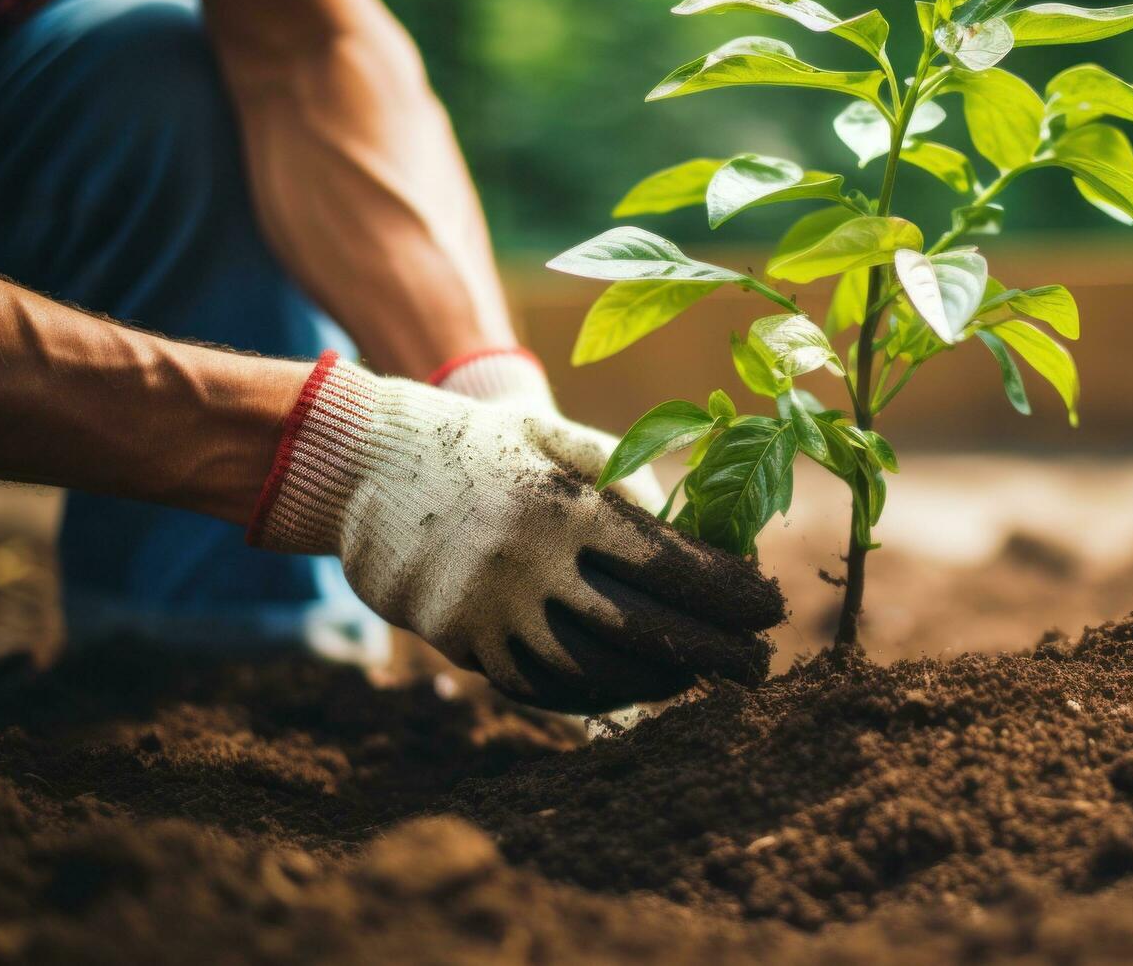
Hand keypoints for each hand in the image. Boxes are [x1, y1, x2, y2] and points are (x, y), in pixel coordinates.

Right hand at [249, 353, 784, 712]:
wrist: (363, 462)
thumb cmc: (481, 444)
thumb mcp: (556, 439)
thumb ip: (628, 481)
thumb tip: (698, 535)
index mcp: (563, 505)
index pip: (667, 561)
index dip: (727, 591)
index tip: (768, 606)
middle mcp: (529, 563)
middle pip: (641, 627)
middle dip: (710, 652)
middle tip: (757, 667)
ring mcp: (489, 609)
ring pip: (591, 669)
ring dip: (654, 681)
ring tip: (694, 678)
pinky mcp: (458, 640)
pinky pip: (537, 683)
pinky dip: (590, 693)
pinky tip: (629, 687)